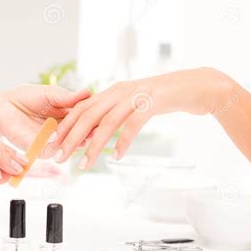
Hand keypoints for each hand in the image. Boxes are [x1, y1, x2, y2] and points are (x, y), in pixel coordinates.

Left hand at [0, 85, 89, 159]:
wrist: (3, 107)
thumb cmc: (26, 98)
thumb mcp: (50, 94)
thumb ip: (66, 97)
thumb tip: (87, 92)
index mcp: (68, 115)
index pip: (85, 119)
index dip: (93, 117)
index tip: (102, 113)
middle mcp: (64, 130)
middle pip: (81, 134)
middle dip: (88, 131)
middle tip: (95, 126)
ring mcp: (54, 142)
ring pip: (69, 145)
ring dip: (75, 140)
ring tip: (80, 134)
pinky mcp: (41, 150)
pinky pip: (53, 150)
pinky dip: (57, 145)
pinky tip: (59, 137)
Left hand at [53, 67, 231, 168]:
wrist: (196, 86)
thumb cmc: (165, 98)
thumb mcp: (135, 104)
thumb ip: (117, 114)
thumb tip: (99, 133)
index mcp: (113, 91)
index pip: (82, 109)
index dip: (66, 126)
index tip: (54, 144)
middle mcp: (120, 91)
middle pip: (88, 114)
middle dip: (71, 137)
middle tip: (60, 157)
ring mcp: (136, 96)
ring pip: (107, 121)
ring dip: (93, 145)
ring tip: (84, 164)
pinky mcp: (152, 102)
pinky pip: (133, 124)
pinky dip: (123, 141)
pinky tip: (117, 156)